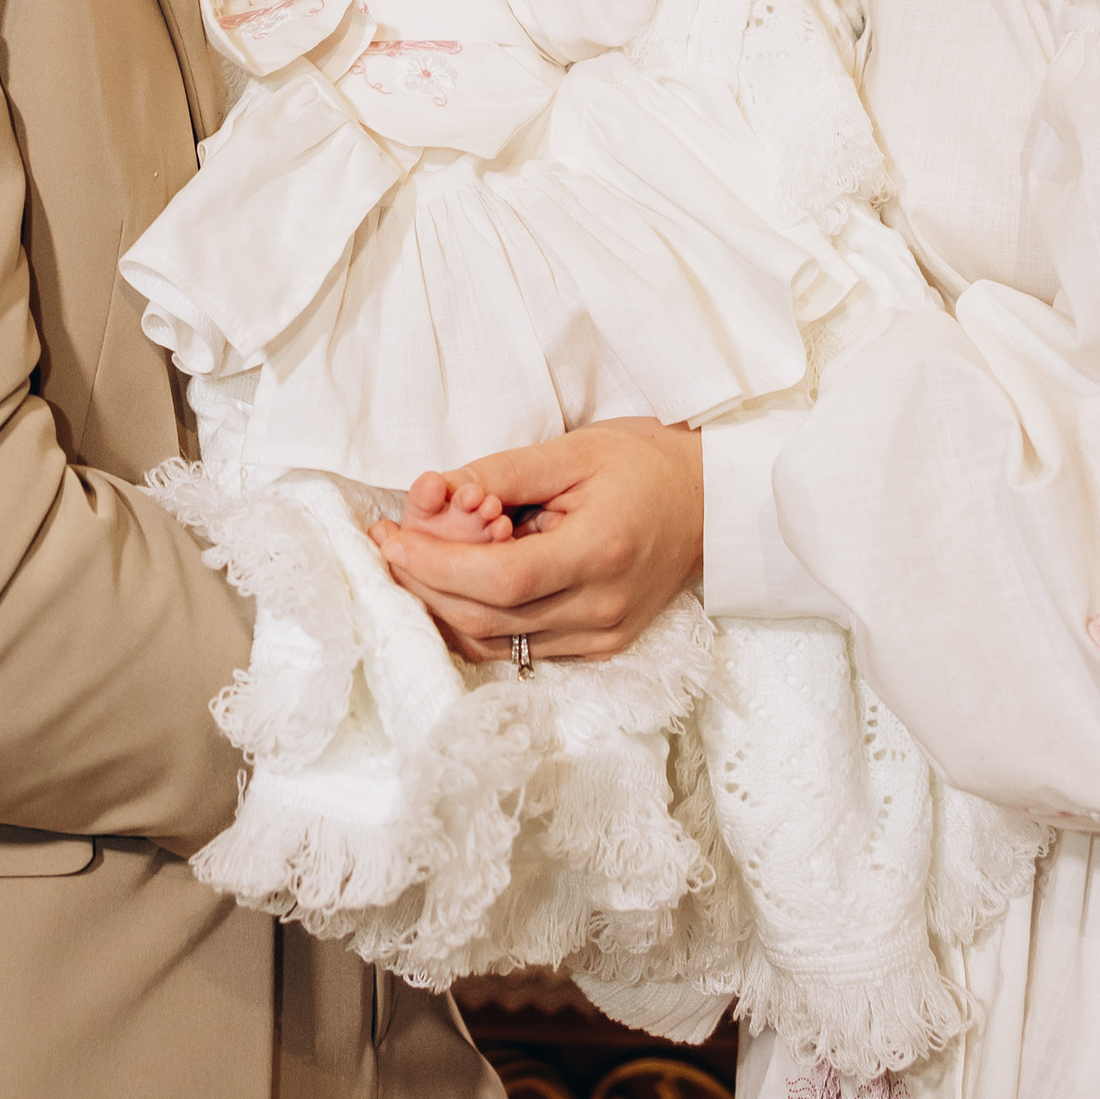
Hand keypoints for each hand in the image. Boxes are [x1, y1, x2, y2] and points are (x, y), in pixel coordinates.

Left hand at [370, 419, 701, 662]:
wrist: (710, 501)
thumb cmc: (645, 463)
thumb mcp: (574, 451)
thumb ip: (503, 473)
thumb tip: (434, 492)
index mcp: (601, 554)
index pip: (500, 581)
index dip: (435, 564)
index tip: (390, 535)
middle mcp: (602, 609)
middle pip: (488, 620)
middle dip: (425, 584)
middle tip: (389, 541)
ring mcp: (602, 637)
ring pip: (496, 644)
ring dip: (443, 607)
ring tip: (413, 560)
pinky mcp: (598, 647)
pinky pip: (519, 647)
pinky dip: (477, 620)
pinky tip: (455, 584)